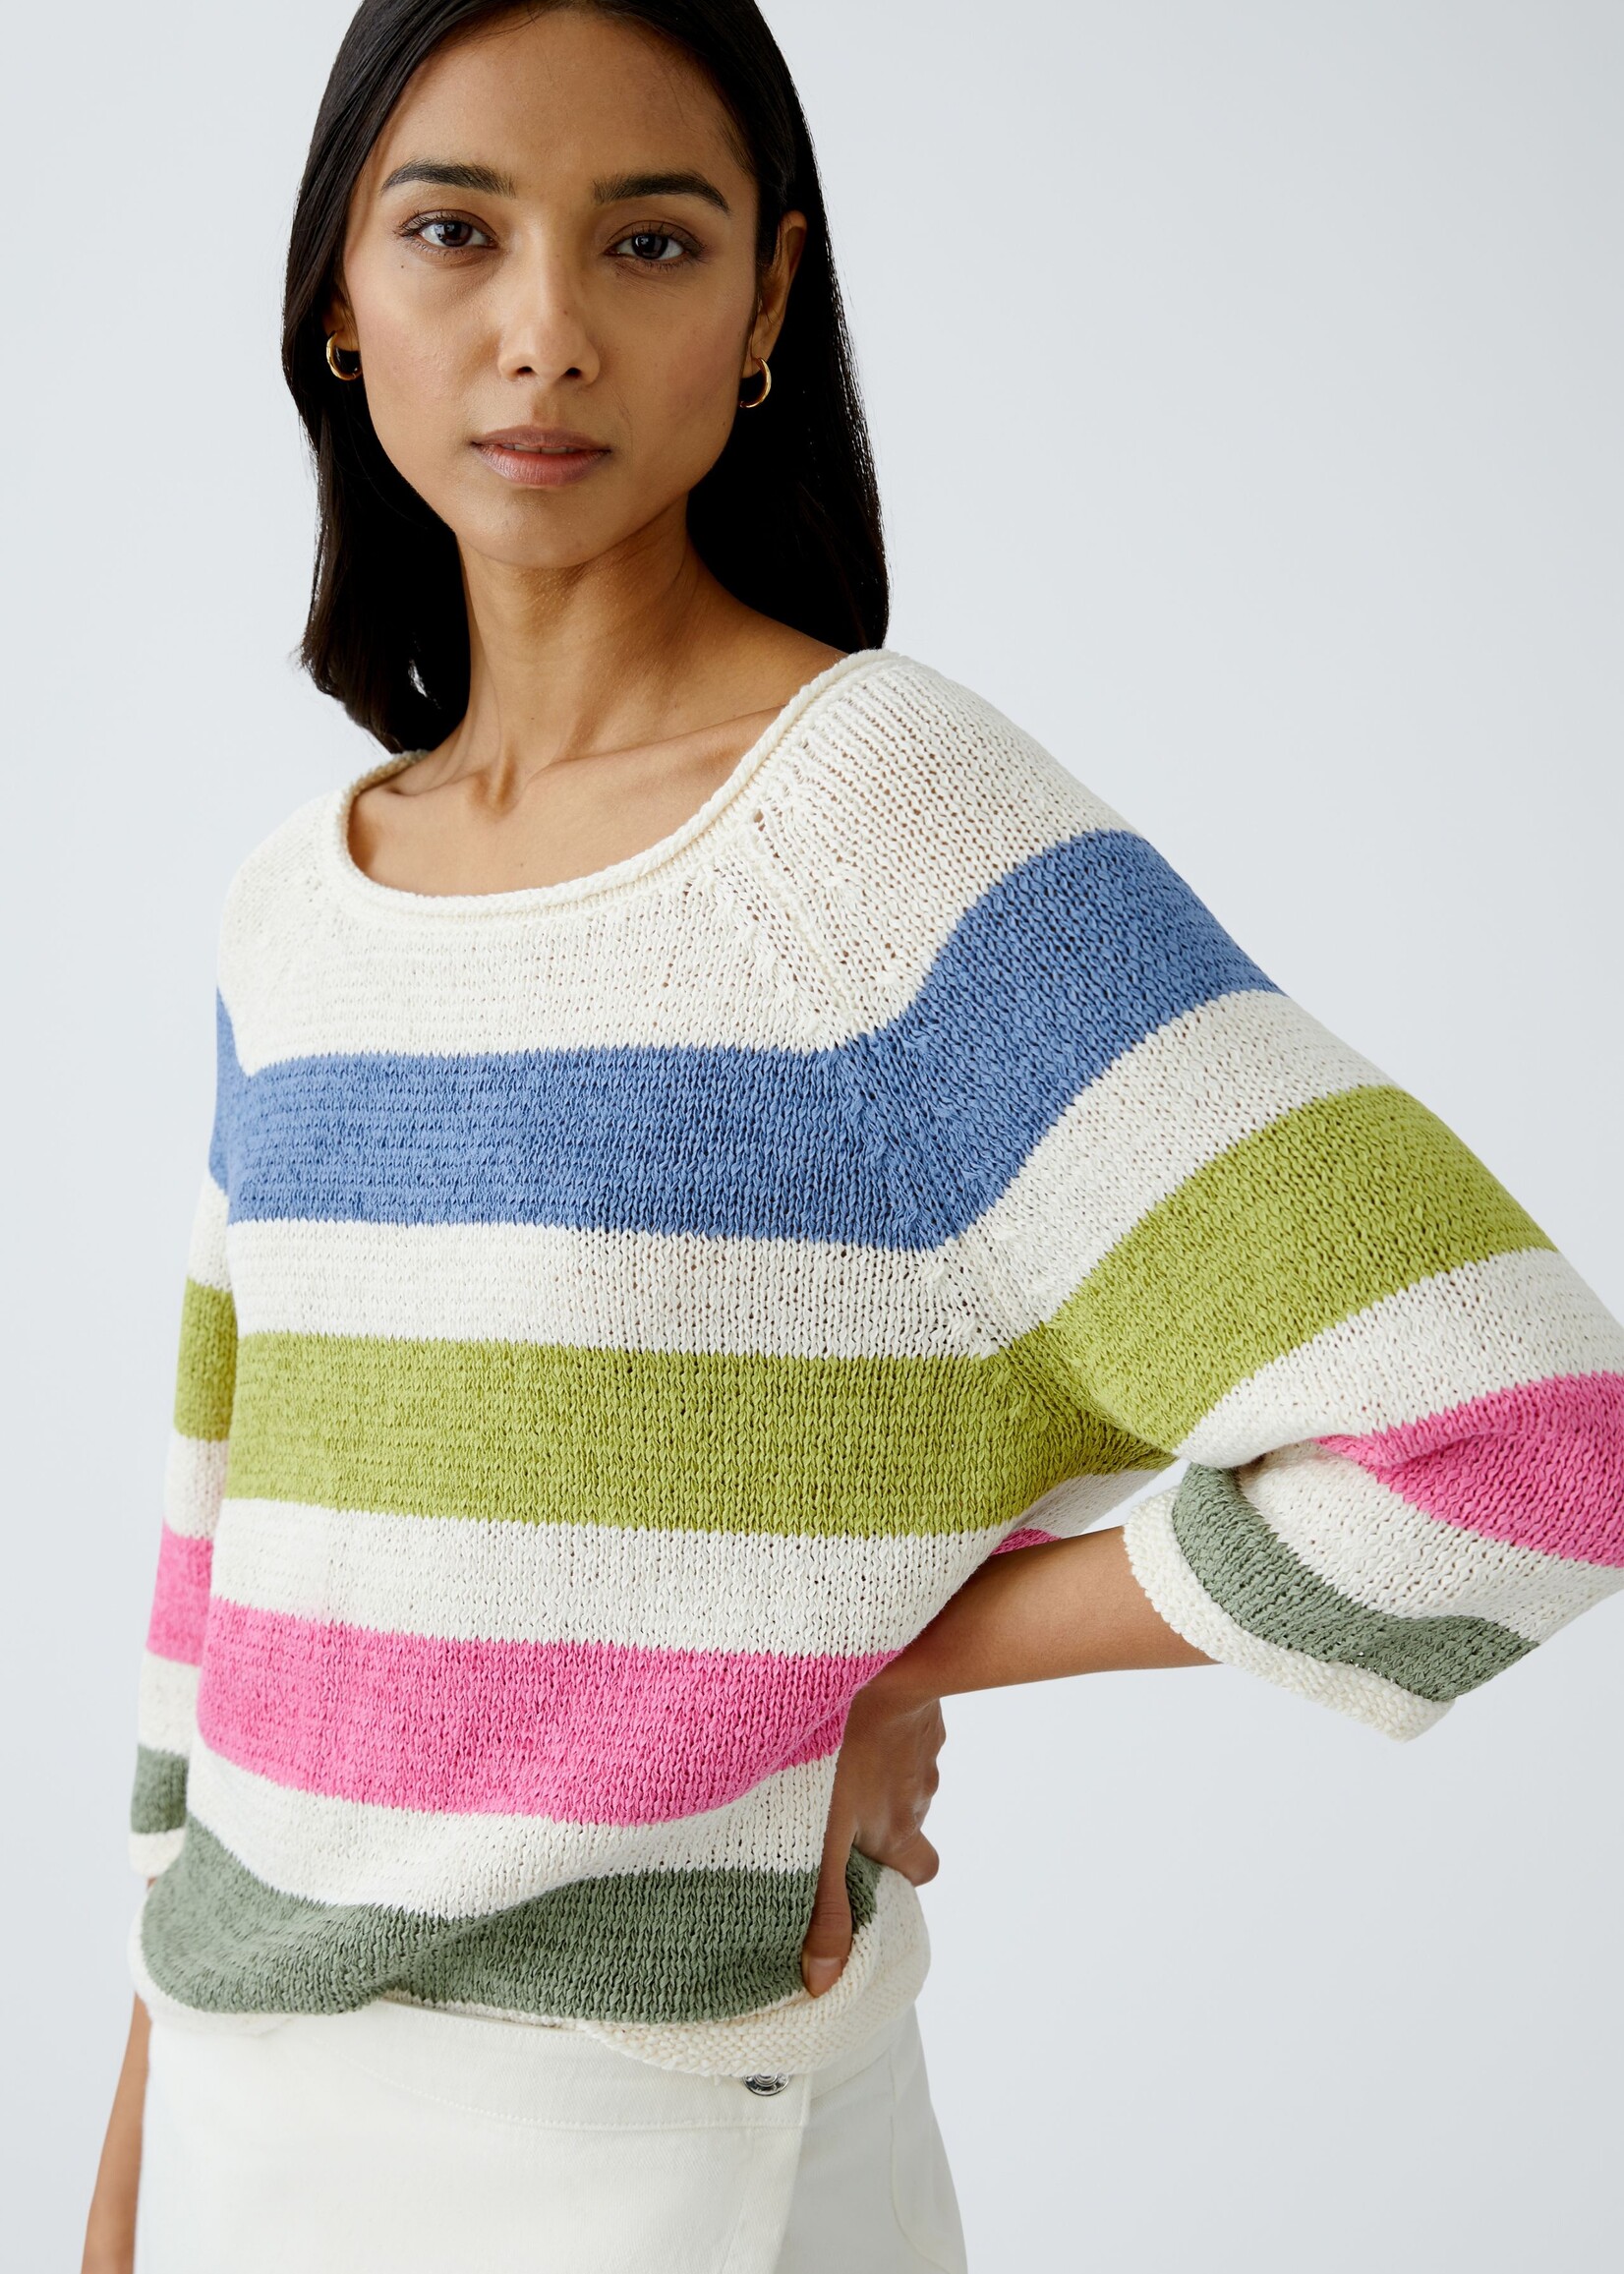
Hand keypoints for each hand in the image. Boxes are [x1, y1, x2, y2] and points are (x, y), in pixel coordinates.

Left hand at [800, 1669, 944, 1996]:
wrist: (879, 1667)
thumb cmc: (844, 1752)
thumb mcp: (820, 1841)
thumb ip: (822, 1909)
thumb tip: (822, 1983)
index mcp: (899, 1830)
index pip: (919, 1869)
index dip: (898, 1871)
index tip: (869, 1865)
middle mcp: (918, 1791)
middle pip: (911, 1815)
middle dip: (887, 1813)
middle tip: (846, 1802)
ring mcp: (921, 1743)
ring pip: (905, 1766)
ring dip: (878, 1764)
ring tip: (834, 1750)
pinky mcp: (915, 1701)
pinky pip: (902, 1720)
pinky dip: (882, 1721)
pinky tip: (847, 1709)